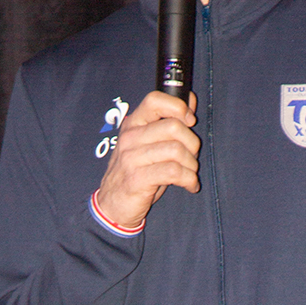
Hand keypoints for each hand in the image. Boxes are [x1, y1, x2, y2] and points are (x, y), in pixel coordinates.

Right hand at [96, 90, 199, 229]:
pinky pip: (174, 172)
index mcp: (133, 124)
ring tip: (190, 173)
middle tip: (192, 156)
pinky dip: (189, 179)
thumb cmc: (136, 173)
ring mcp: (132, 158)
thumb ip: (168, 123)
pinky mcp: (137, 179)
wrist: (113, 204)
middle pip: (173, 127)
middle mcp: (130, 138)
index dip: (178, 107)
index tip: (190, 121)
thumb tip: (190, 100)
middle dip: (192, 143)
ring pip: (176, 150)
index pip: (155, 100)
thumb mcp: (149, 145)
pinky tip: (190, 185)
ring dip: (191, 164)